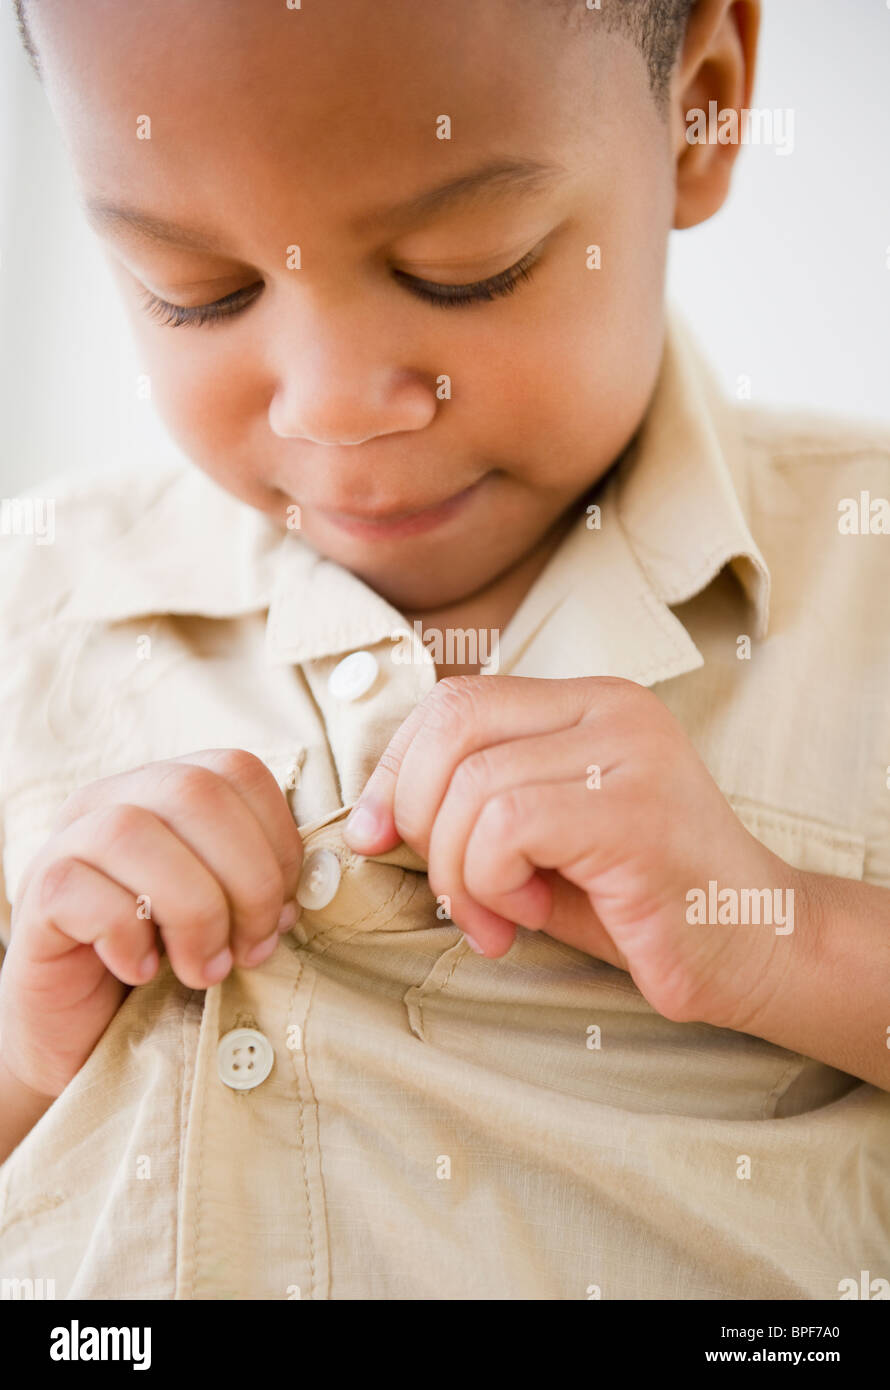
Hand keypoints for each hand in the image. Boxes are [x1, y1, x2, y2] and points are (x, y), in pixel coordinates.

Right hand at [0, 750, 302, 1098]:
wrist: (84, 1037)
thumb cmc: (169, 969)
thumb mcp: (229, 918)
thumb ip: (262, 887)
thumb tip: (299, 897)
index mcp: (169, 790)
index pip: (238, 770)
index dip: (279, 839)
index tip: (286, 911)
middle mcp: (114, 799)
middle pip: (195, 791)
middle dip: (246, 879)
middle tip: (251, 949)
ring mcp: (67, 841)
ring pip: (133, 832)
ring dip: (192, 913)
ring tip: (205, 970)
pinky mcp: (38, 894)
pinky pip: (85, 892)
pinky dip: (129, 938)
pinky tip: (143, 971)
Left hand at [343, 675, 805, 1030]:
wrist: (755, 950)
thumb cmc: (636, 903)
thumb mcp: (537, 842)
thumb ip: (468, 809)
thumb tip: (367, 819)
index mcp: (588, 702)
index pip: (454, 701)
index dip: (396, 769)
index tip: (378, 837)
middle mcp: (612, 709)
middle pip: (452, 726)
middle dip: (416, 819)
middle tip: (453, 894)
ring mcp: (630, 754)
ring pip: (473, 786)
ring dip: (458, 872)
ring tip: (500, 917)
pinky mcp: (635, 812)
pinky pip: (508, 827)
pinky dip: (493, 882)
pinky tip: (532, 914)